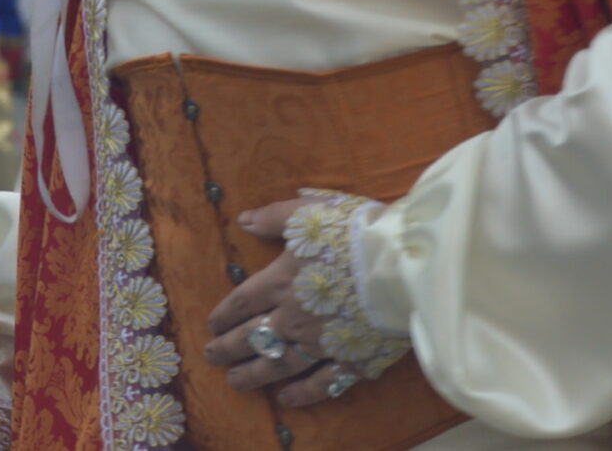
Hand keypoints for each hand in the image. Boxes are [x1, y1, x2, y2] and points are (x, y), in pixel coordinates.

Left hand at [202, 200, 349, 409]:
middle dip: (228, 348)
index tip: (212, 325)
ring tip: (234, 381)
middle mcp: (293, 318)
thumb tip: (242, 221)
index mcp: (281, 281)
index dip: (225, 314)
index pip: (243, 301)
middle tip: (212, 356)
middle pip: (252, 336)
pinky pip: (320, 383)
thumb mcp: (309, 211)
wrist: (399, 265)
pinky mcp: (349, 360)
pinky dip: (301, 393)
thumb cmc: (354, 232)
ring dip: (253, 374)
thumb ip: (274, 217)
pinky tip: (286, 399)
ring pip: (278, 364)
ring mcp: (320, 344)